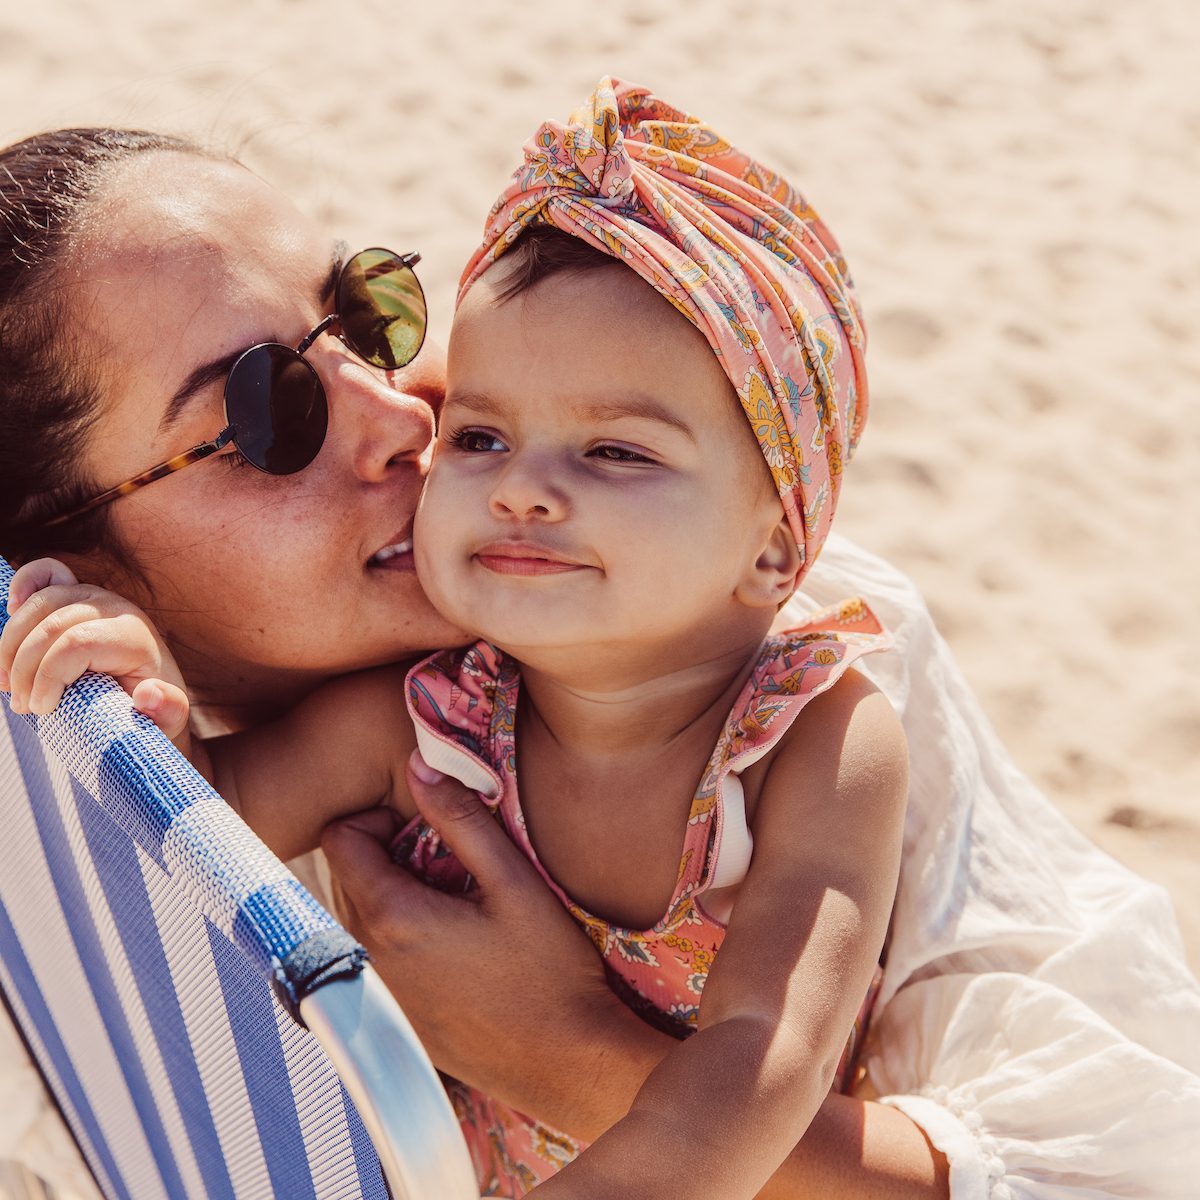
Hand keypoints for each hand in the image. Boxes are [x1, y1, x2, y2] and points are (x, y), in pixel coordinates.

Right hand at [0, 558, 190, 744]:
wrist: (147, 692)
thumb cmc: (151, 706)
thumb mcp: (166, 716)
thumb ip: (167, 709)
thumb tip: (148, 693)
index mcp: (135, 636)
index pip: (77, 644)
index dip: (48, 677)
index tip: (42, 709)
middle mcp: (116, 608)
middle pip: (52, 625)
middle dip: (25, 669)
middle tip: (23, 706)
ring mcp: (93, 595)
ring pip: (39, 604)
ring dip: (11, 646)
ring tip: (9, 685)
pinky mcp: (76, 592)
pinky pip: (46, 573)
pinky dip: (24, 583)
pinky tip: (10, 609)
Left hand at [321, 755, 629, 1118]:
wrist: (564, 1062)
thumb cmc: (548, 971)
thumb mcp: (514, 881)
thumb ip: (461, 819)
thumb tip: (418, 766)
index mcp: (391, 918)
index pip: (340, 837)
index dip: (380, 817)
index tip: (428, 828)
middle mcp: (367, 957)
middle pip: (346, 874)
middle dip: (387, 854)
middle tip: (450, 863)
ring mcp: (376, 993)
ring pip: (355, 914)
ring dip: (392, 893)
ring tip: (452, 901)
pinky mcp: (390, 1017)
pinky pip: (370, 955)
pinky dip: (397, 935)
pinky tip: (451, 944)